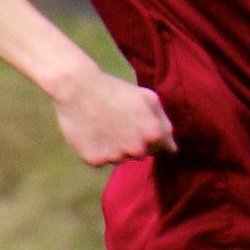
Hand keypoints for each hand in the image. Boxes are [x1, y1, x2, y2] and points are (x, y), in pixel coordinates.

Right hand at [51, 63, 176, 167]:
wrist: (77, 88)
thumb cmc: (116, 90)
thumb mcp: (148, 98)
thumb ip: (164, 123)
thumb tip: (172, 148)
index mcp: (154, 135)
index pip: (160, 146)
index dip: (148, 134)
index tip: (135, 123)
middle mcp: (137, 150)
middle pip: (140, 154)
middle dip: (133, 142)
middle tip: (117, 123)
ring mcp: (115, 157)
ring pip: (120, 158)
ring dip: (115, 148)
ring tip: (103, 126)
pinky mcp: (95, 161)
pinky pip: (100, 161)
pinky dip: (97, 151)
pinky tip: (91, 133)